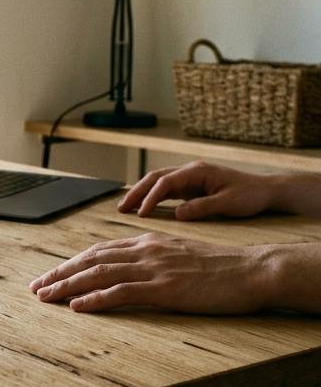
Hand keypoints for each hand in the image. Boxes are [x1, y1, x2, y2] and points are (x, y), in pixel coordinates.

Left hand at [28, 232, 272, 313]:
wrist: (251, 270)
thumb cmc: (220, 268)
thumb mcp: (180, 256)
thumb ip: (154, 260)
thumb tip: (131, 272)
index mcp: (148, 242)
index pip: (99, 251)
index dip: (71, 263)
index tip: (50, 275)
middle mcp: (145, 250)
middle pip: (91, 260)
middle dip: (59, 274)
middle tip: (35, 287)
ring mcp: (154, 269)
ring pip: (99, 274)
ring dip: (67, 286)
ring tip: (45, 297)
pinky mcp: (164, 288)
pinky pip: (121, 292)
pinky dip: (95, 299)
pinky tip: (77, 307)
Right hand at [118, 161, 280, 220]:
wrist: (267, 190)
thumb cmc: (250, 195)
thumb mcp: (228, 203)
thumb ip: (202, 208)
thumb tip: (176, 214)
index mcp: (197, 171)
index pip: (166, 182)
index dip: (150, 197)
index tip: (140, 214)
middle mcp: (191, 171)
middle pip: (156, 178)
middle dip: (136, 192)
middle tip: (120, 208)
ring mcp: (190, 178)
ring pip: (159, 182)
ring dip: (141, 193)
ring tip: (124, 208)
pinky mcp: (192, 187)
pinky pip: (167, 191)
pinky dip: (153, 198)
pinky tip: (142, 208)